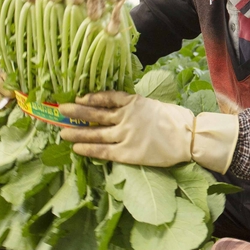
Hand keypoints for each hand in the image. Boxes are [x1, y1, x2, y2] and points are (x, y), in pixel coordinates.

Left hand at [59, 92, 239, 172]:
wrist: (189, 137)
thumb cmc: (175, 120)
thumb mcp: (154, 105)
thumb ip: (136, 106)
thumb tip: (121, 107)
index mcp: (134, 102)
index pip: (107, 98)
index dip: (91, 98)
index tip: (79, 98)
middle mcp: (126, 117)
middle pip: (95, 114)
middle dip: (76, 112)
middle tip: (60, 111)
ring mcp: (126, 134)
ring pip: (96, 133)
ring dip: (77, 132)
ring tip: (62, 132)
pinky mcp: (128, 152)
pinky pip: (104, 150)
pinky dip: (89, 148)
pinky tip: (77, 147)